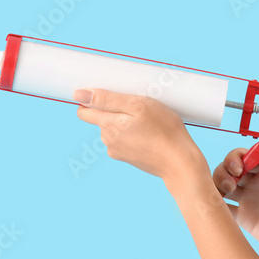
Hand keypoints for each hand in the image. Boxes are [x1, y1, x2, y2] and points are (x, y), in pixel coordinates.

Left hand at [73, 88, 207, 182]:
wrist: (180, 163)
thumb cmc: (164, 131)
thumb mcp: (139, 106)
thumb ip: (108, 100)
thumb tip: (78, 95)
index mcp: (108, 125)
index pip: (84, 111)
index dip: (92, 100)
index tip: (111, 96)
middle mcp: (108, 140)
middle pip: (101, 119)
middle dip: (115, 111)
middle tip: (139, 108)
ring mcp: (118, 151)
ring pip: (114, 130)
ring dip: (125, 123)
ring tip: (148, 121)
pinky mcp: (128, 158)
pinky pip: (124, 140)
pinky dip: (133, 135)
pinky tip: (150, 134)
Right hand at [213, 136, 258, 258]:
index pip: (250, 154)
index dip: (242, 154)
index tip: (245, 164)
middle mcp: (257, 182)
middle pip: (232, 164)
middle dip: (227, 165)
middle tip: (235, 175)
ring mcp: (247, 199)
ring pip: (222, 181)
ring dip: (219, 179)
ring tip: (229, 189)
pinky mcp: (241, 216)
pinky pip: (221, 205)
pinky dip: (214, 201)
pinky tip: (219, 202)